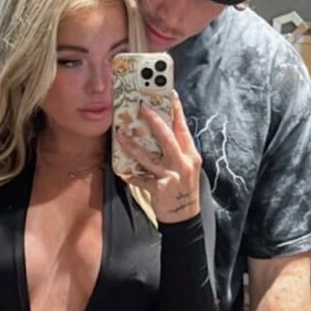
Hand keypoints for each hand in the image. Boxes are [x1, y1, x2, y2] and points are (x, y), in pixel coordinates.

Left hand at [115, 90, 201, 223]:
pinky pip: (140, 179)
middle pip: (167, 137)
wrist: (184, 216)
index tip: (169, 93)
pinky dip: (130, 175)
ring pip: (148, 157)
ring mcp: (171, 176)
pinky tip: (120, 170)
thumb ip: (177, 150)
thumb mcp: (187, 166)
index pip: (183, 128)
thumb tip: (160, 129)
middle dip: (154, 120)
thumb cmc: (183, 187)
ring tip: (119, 134)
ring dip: (132, 145)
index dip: (177, 110)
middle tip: (141, 106)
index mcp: (190, 155)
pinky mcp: (159, 188)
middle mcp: (183, 163)